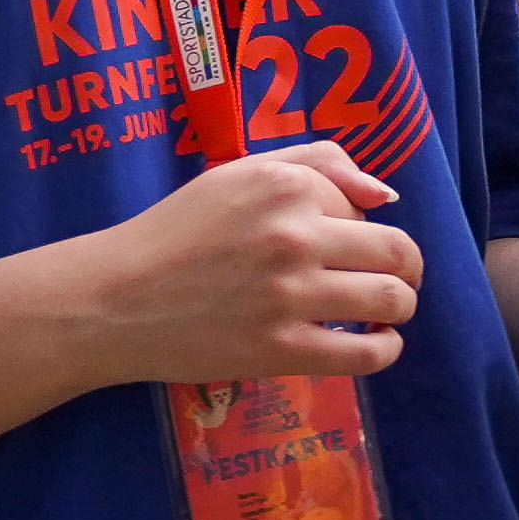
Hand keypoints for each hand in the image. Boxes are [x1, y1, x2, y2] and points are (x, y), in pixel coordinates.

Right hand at [78, 145, 426, 387]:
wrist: (111, 300)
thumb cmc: (175, 233)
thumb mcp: (240, 174)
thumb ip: (318, 164)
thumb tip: (386, 194)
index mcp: (288, 188)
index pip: (365, 209)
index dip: (357, 229)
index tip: (335, 246)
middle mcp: (295, 237)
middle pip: (397, 252)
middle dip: (406, 268)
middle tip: (395, 279)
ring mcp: (289, 297)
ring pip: (392, 300)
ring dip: (401, 306)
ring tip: (385, 312)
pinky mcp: (280, 350)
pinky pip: (366, 355)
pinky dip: (385, 350)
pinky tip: (376, 343)